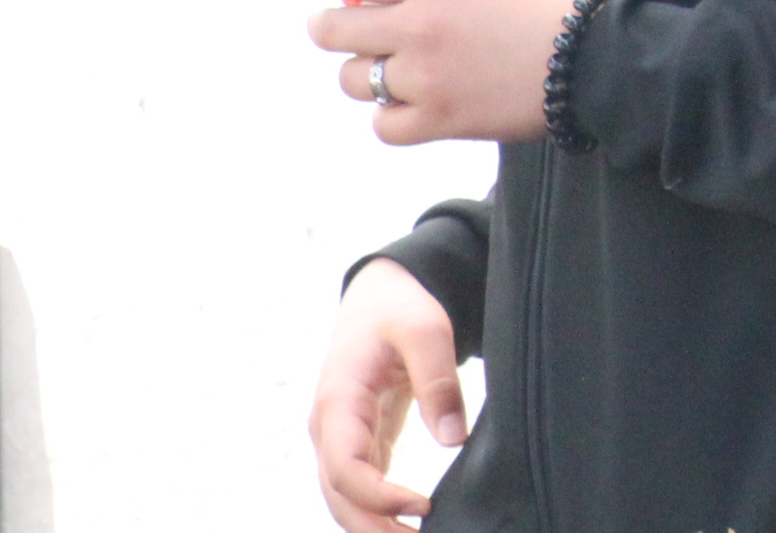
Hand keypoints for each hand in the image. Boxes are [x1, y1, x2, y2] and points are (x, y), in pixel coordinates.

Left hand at [305, 0, 556, 143]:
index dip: (352, 2)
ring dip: (368, 74)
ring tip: (396, 68)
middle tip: (338, 29)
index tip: (356, 4)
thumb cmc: (548, 6)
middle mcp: (419, 26)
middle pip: (335, 32)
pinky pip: (384, 125)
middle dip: (338, 30)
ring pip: (355, 80)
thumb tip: (373, 1)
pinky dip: (391, 116)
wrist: (593, 53)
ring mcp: (424, 76)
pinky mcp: (438, 118)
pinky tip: (412, 104)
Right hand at [308, 259, 463, 532]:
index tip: (428, 507)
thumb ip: (438, 379)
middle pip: (341, 504)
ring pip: (347, 509)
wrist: (377, 297)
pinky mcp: (358, 449)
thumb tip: (452, 437)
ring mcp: (338, 444)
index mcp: (337, 404)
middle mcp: (328, 432)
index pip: (346, 470)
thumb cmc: (400, 307)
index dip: (382, 498)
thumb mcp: (425, 328)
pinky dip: (385, 523)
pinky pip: (362, 498)